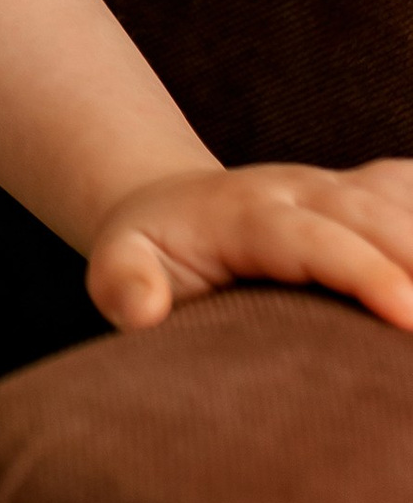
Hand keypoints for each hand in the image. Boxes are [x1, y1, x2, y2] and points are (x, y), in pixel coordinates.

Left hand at [88, 160, 412, 333]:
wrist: (169, 204)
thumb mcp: (120, 263)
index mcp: (250, 214)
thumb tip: (142, 309)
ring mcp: (347, 186)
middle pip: (382, 219)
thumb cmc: (151, 251)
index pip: (318, 241)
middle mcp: (309, 190)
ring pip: (410, 203)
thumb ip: (122, 285)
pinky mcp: (373, 191)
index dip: (368, 274)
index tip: (411, 316)